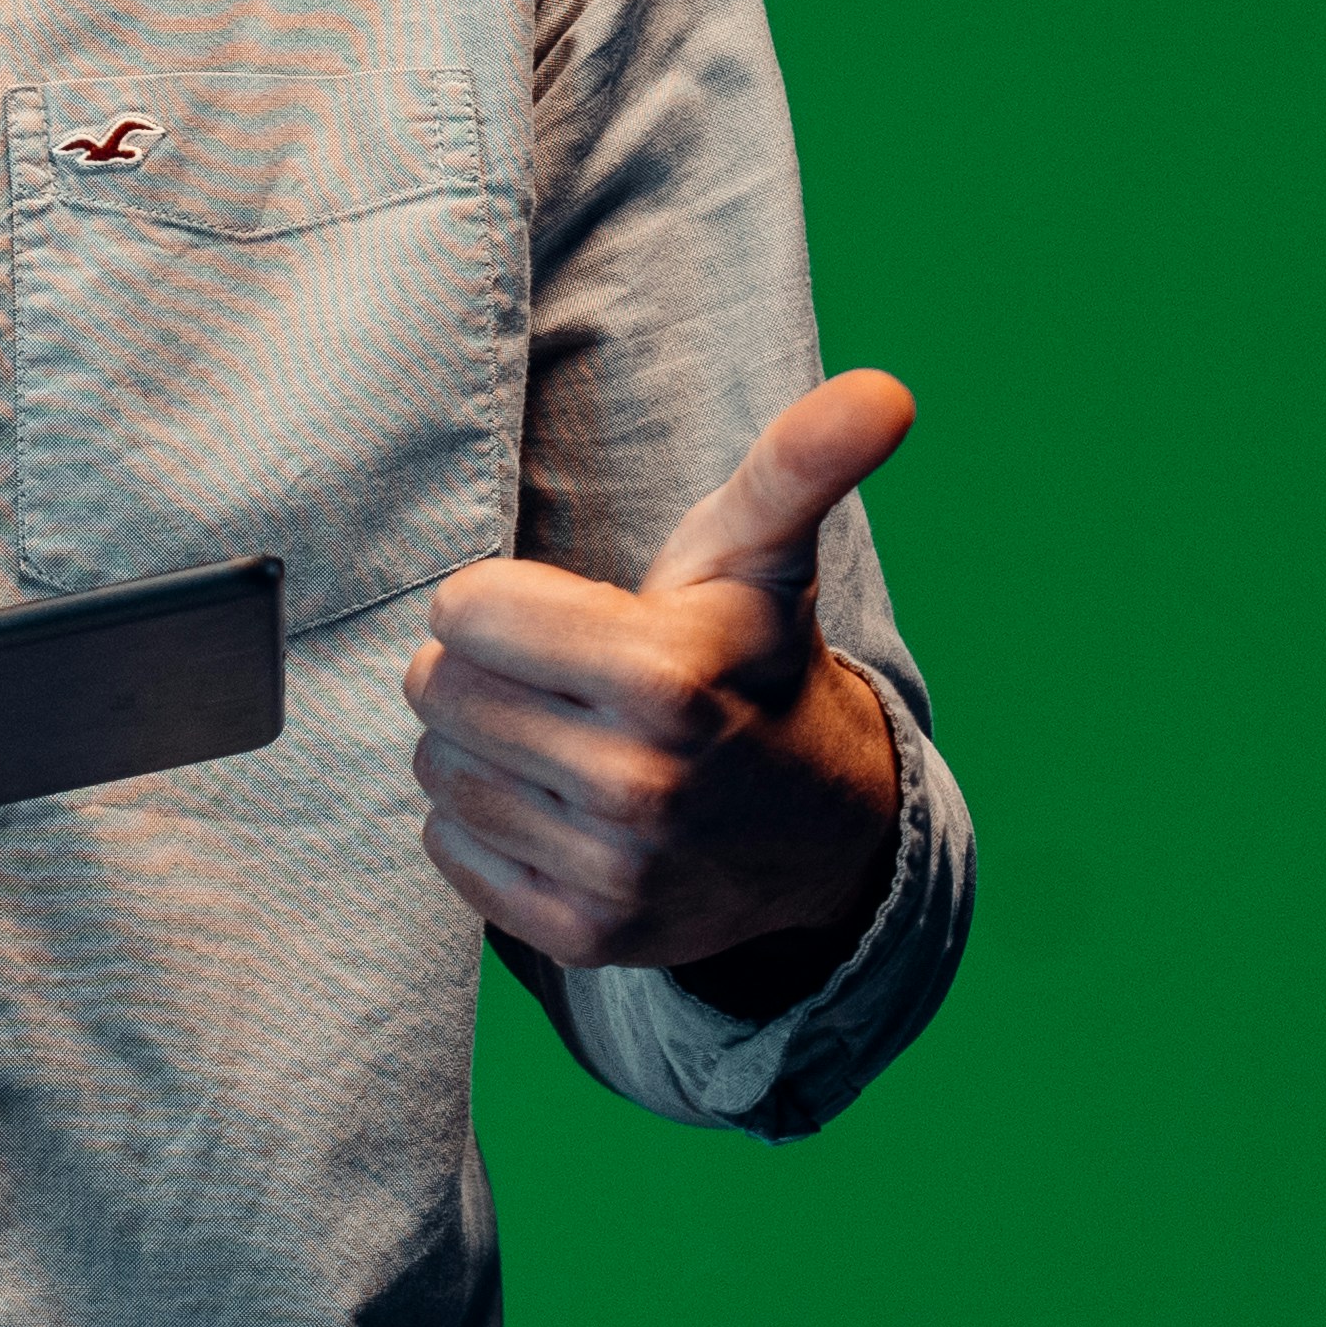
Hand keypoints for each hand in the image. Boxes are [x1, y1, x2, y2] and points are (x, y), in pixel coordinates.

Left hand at [405, 370, 916, 1008]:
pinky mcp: (584, 936)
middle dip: (485, 667)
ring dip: (477, 742)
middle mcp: (636, 788)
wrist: (816, 827)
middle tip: (554, 674)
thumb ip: (803, 461)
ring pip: (438, 770)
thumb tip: (887, 390)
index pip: (464, 613)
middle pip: (440, 691)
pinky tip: (550, 801)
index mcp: (664, 679)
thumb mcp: (765, 553)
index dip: (500, 600)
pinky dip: (482, 821)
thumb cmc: (756, 660)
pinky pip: (451, 852)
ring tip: (553, 730)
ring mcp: (610, 873)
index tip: (561, 611)